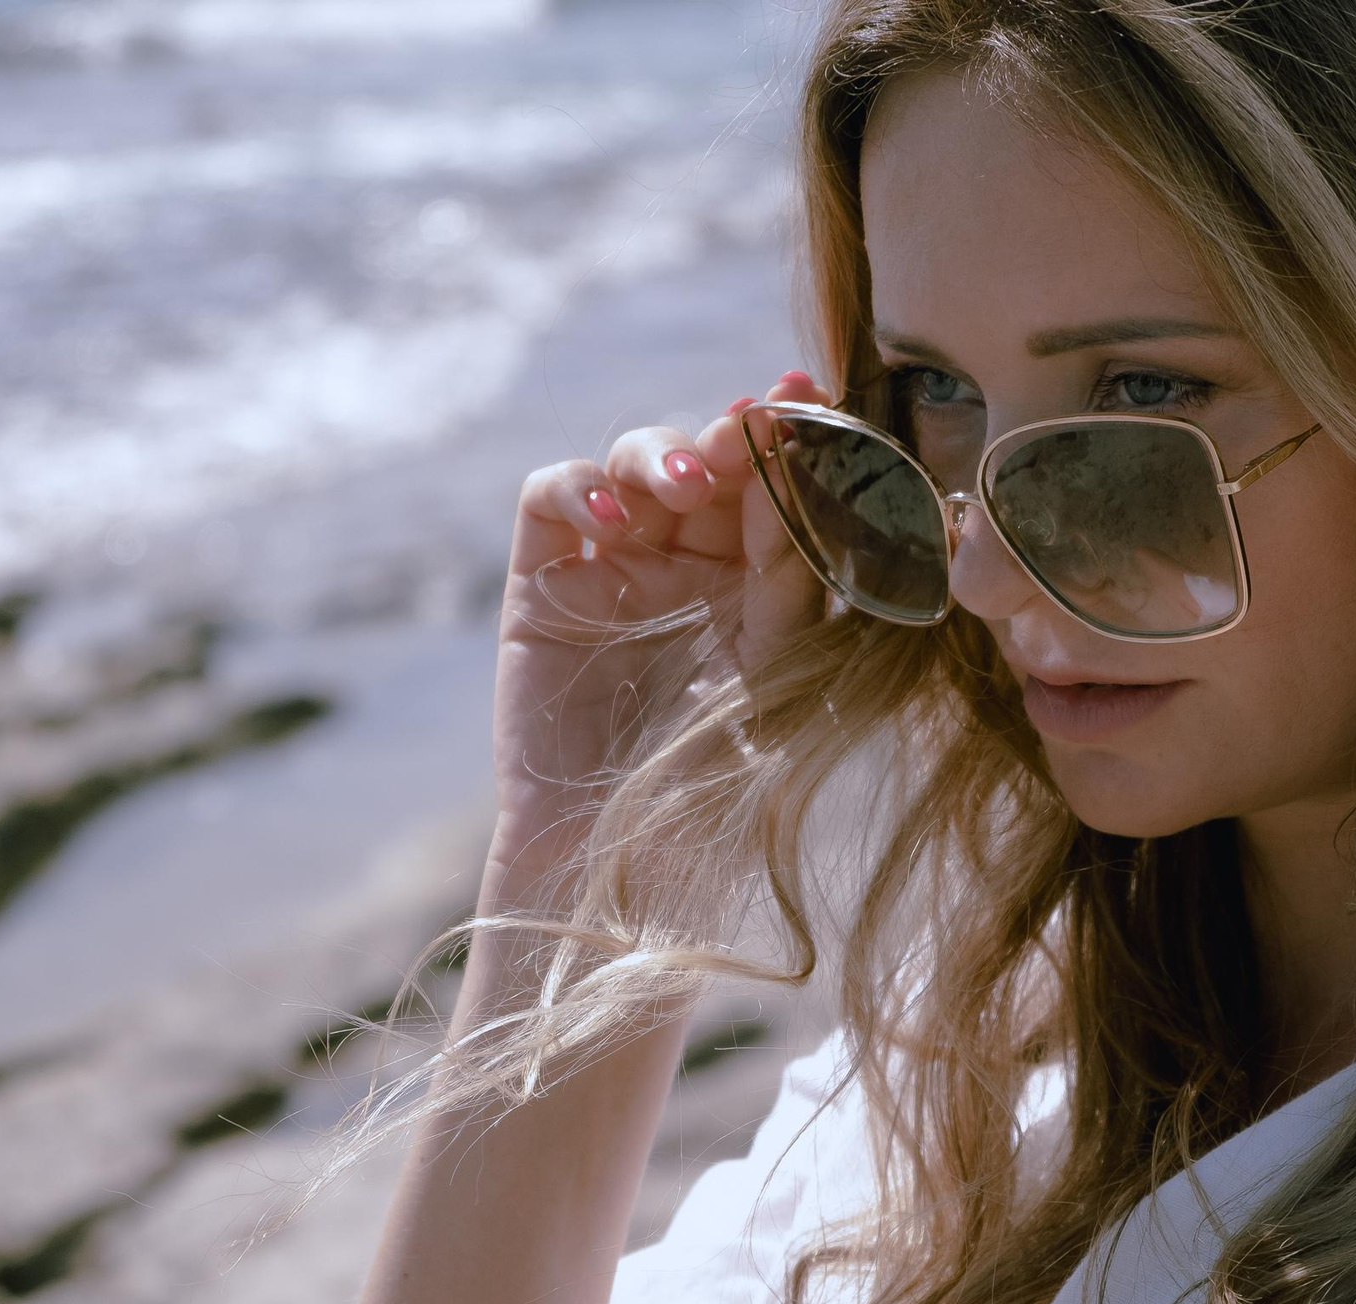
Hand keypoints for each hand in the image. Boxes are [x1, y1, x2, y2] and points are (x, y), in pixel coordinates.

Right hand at [487, 371, 828, 891]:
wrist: (615, 851)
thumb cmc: (709, 778)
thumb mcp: (772, 671)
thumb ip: (789, 577)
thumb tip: (791, 470)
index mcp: (751, 577)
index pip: (769, 485)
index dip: (790, 438)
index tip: (812, 400)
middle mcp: (682, 559)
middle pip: (702, 457)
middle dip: (728, 435)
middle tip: (751, 430)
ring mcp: (610, 563)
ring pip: (630, 460)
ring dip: (661, 454)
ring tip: (689, 485)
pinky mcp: (543, 579)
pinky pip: (551, 497)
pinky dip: (581, 490)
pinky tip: (616, 524)